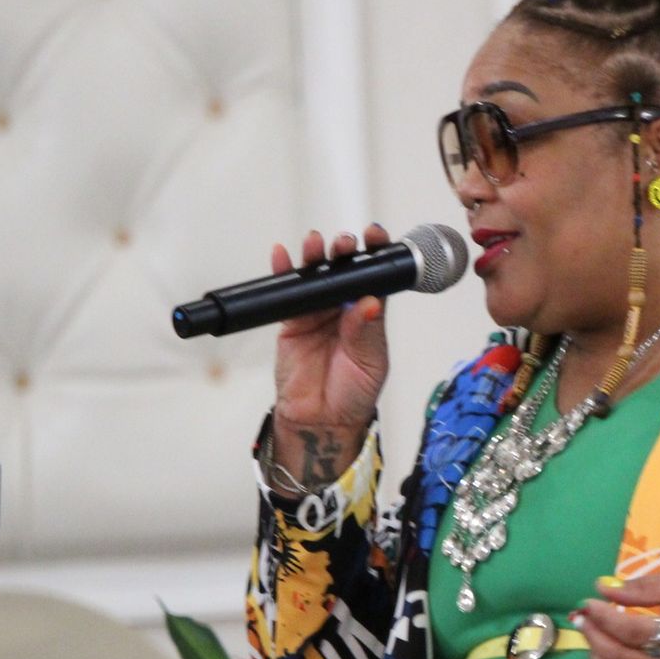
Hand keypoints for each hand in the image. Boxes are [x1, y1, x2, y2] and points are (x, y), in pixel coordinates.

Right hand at [269, 225, 390, 483]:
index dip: (376, 256)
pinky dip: (284, 273)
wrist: (322, 421)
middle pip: (343, 271)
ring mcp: (317, 313)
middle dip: (344, 252)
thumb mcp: (369, 363)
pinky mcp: (292, 322)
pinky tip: (282, 256)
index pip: (374, 278)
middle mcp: (344, 309)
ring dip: (315, 257)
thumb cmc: (354, 394)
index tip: (377, 237)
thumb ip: (366, 333)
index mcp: (370, 314)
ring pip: (316, 277)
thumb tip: (369, 303)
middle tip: (344, 243)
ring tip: (315, 243)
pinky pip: (288, 294)